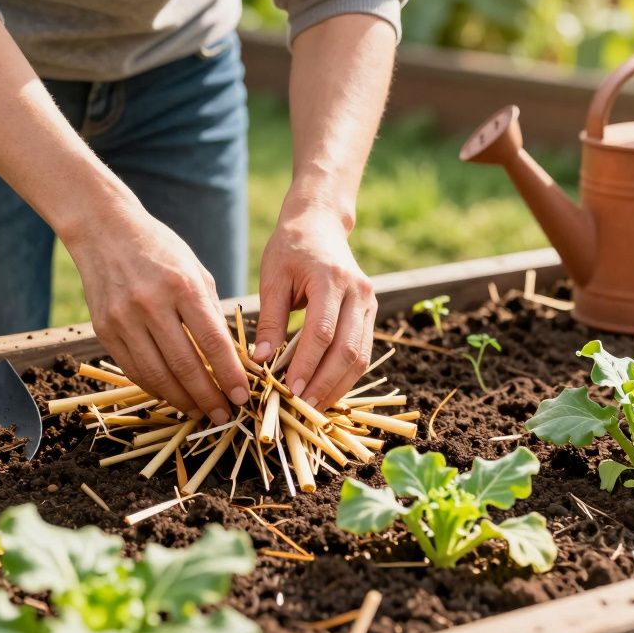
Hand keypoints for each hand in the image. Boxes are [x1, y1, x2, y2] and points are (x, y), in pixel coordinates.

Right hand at [65, 210, 248, 423]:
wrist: (105, 231)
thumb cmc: (159, 249)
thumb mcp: (195, 270)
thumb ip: (211, 312)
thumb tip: (229, 357)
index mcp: (183, 286)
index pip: (213, 342)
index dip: (231, 375)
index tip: (244, 396)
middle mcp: (152, 304)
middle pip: (186, 366)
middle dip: (210, 397)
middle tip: (225, 415)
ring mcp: (124, 318)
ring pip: (157, 375)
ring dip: (183, 401)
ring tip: (201, 412)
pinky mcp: (104, 329)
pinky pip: (134, 370)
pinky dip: (156, 388)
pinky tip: (173, 395)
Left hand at [251, 207, 376, 408]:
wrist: (320, 224)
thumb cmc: (290, 248)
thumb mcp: (273, 278)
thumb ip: (271, 320)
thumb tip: (262, 361)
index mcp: (330, 280)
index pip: (322, 333)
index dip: (307, 365)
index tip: (289, 390)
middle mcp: (358, 292)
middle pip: (348, 350)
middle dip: (325, 384)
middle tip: (302, 408)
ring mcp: (370, 303)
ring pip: (361, 356)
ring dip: (339, 386)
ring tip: (314, 407)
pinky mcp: (371, 312)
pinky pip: (364, 351)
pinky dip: (346, 375)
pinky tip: (327, 391)